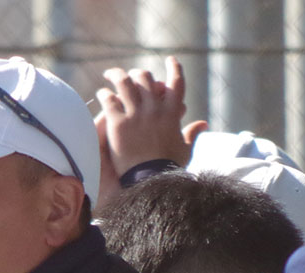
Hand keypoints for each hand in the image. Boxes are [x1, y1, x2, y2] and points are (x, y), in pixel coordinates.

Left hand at [95, 56, 190, 175]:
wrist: (149, 181)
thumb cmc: (168, 168)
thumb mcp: (185, 149)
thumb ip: (192, 133)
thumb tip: (203, 124)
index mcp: (172, 113)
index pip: (176, 83)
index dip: (174, 68)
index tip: (171, 60)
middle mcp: (154, 109)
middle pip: (146, 79)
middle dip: (139, 74)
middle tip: (132, 75)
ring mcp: (135, 115)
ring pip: (125, 83)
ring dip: (117, 75)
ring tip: (110, 74)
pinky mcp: (118, 124)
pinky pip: (109, 100)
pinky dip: (105, 94)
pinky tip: (102, 93)